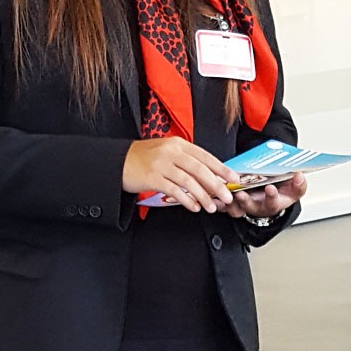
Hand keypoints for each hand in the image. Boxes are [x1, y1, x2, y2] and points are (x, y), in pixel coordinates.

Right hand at [123, 137, 239, 212]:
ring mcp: (161, 164)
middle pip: (200, 169)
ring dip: (203, 196)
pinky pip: (174, 190)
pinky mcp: (152, 178)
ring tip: (210, 207)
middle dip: (216, 185)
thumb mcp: (166, 151)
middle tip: (226, 196)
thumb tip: (210, 174)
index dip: (221, 168)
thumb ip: (186, 159)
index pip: (205, 156)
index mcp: (178, 144)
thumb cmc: (144, 158)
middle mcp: (171, 152)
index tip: (233, 178)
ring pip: (189, 181)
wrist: (118, 162)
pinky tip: (193, 207)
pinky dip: (186, 200)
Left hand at [224, 171, 306, 219]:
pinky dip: (217, 201)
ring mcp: (244, 206)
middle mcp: (257, 207)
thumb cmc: (282, 192)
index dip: (272, 196)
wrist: (271, 195)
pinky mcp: (232, 203)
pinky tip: (213, 195)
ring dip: (228, 202)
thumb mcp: (294, 189)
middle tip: (241, 194)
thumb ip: (299, 184)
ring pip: (235, 208)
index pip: (273, 202)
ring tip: (224, 194)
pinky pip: (223, 205)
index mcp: (273, 203)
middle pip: (251, 207)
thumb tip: (300, 176)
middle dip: (245, 201)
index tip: (270, 188)